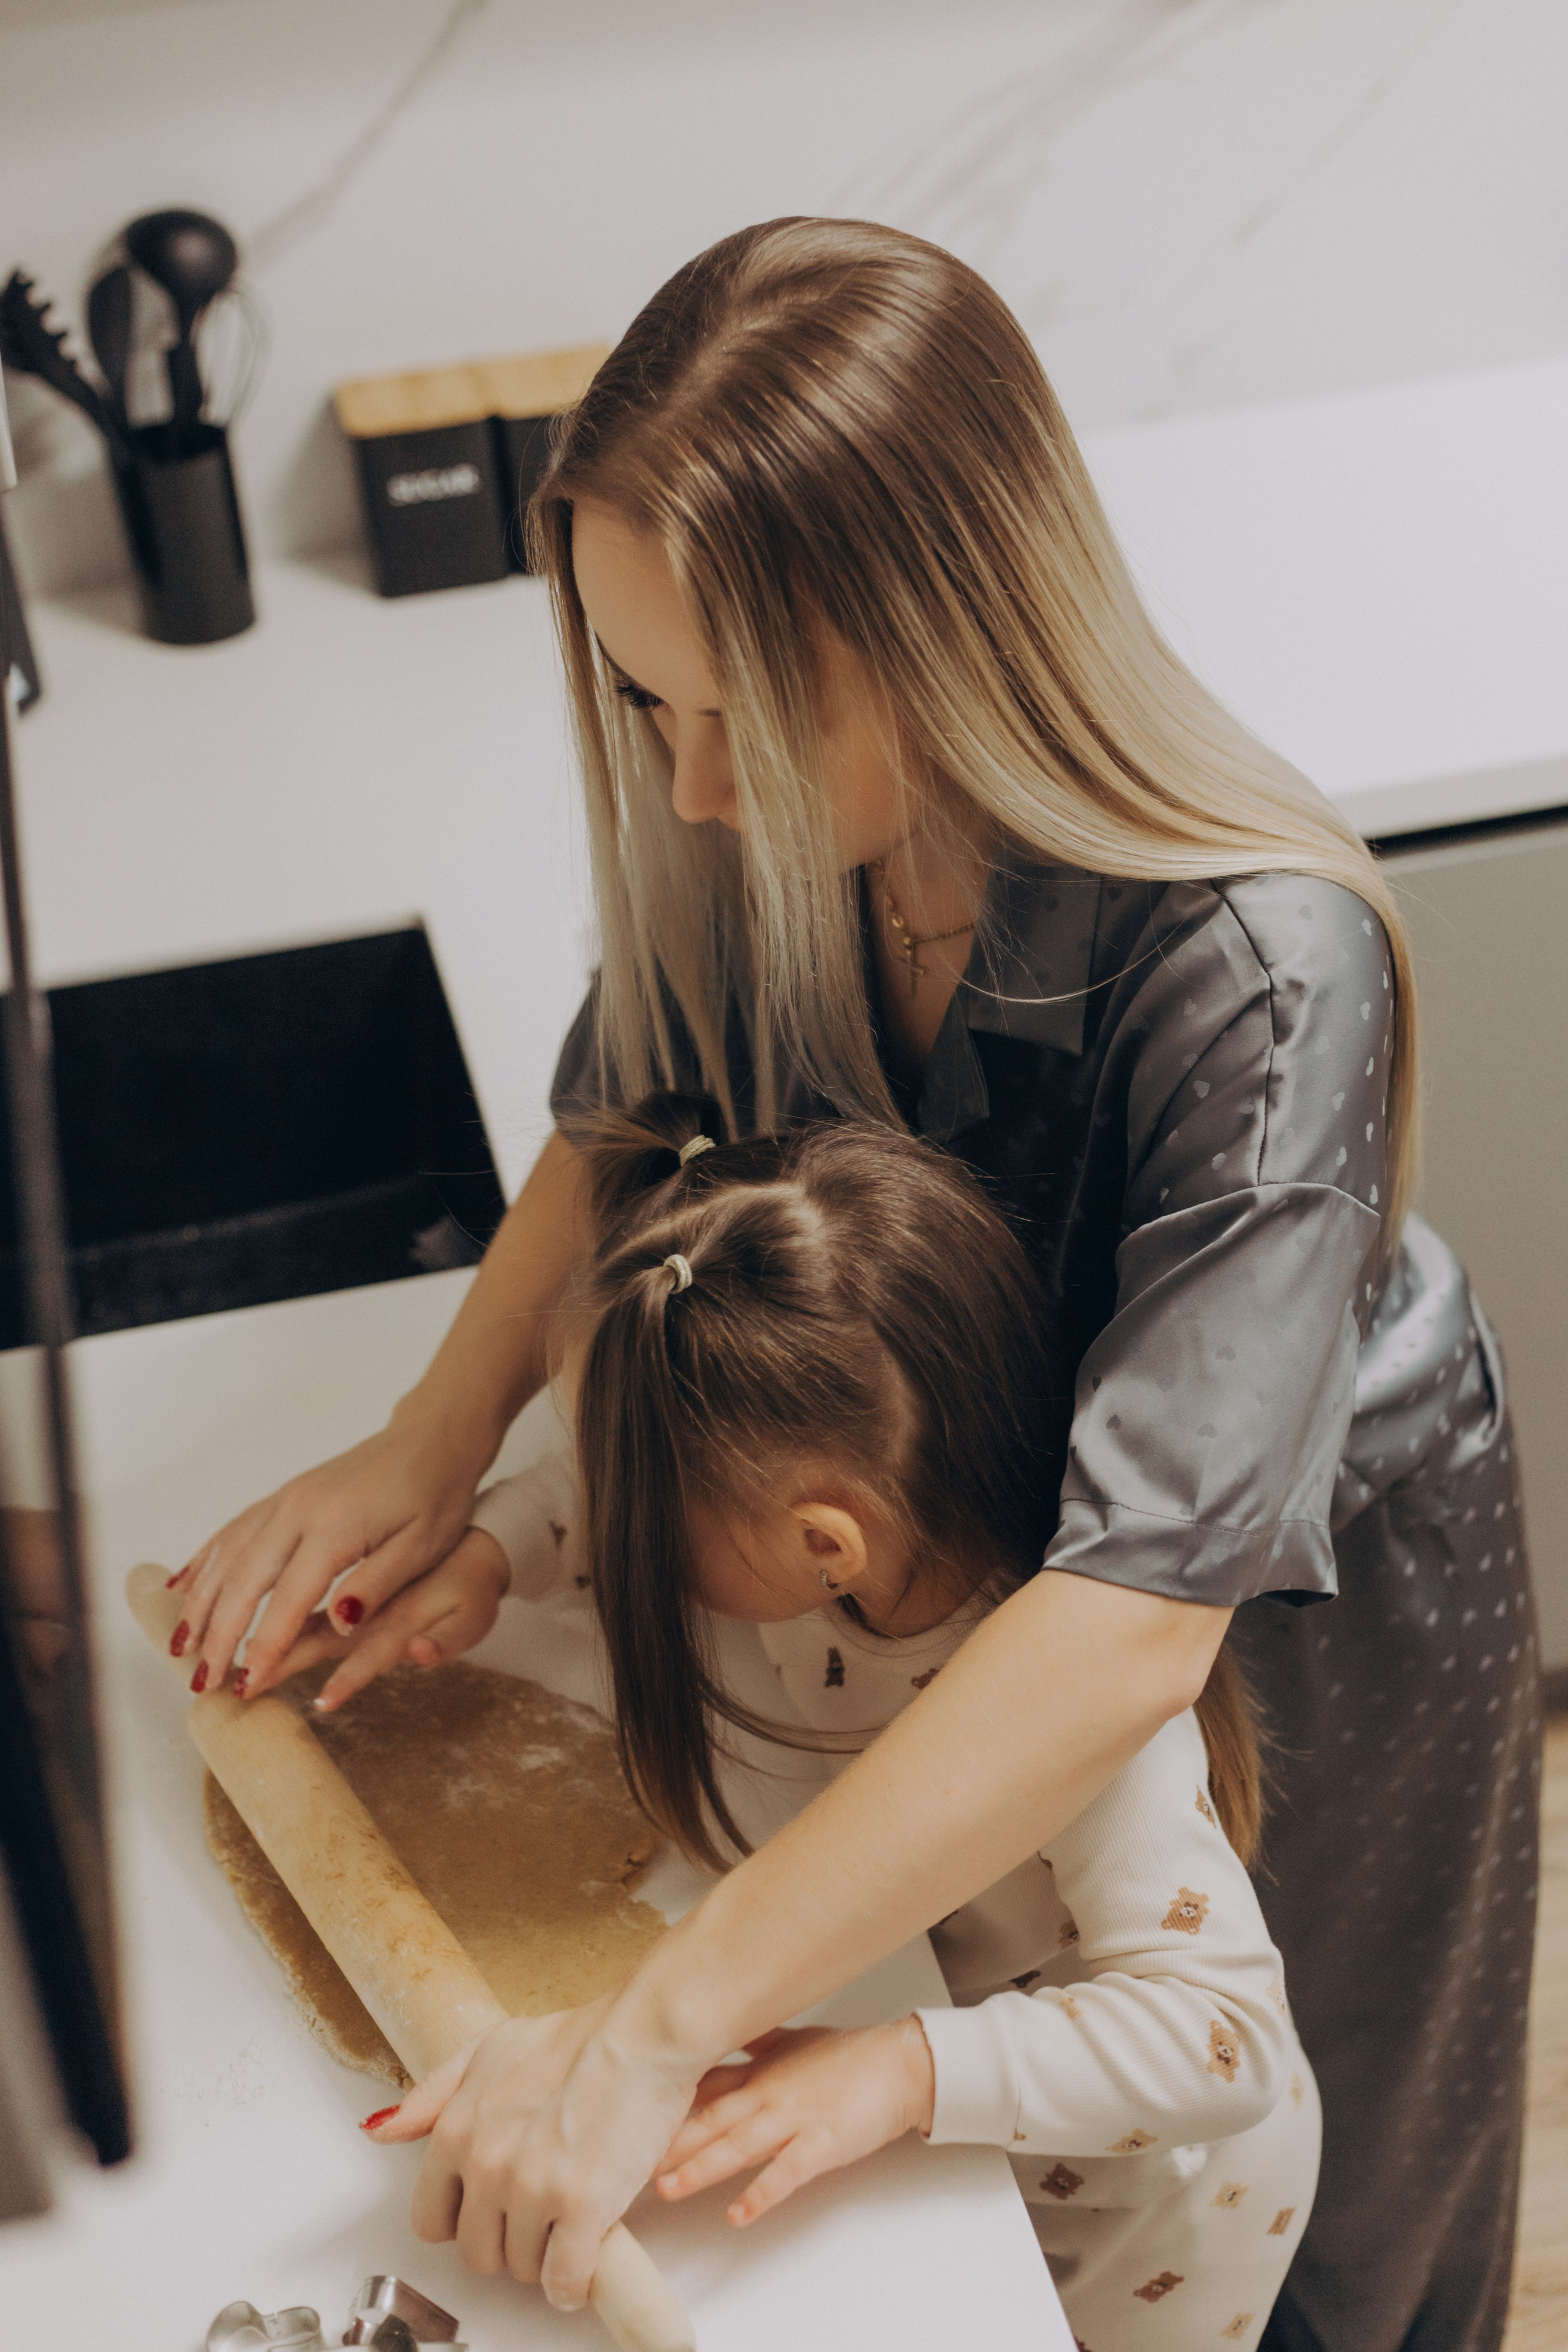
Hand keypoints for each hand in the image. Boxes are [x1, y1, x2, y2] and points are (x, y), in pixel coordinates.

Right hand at [169, 1408, 491, 1699]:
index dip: (264, 1647)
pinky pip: (234, 1529)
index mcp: (336, 1528)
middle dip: (219, 1634)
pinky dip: (205, 1559)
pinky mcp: (285, 1494)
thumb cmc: (435, 1496)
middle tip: (204, 1682)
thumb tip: (339, 1622)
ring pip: (229, 1554)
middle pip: (245, 1580)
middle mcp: (299, 1510)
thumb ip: (377, 1584)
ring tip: (180, 1646)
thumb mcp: (422, 1546)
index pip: (289, 1600)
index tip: (247, 1686)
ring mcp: (287, 1498)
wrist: (432, 1439)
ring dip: (201, 1602)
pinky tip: (182, 1584)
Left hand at [364, 1998, 705, 2309]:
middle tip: (537, 2216)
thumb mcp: (488, 2051)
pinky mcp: (581, 2207)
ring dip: (544, 2256)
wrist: (643, 2034)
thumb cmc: (575, 2039)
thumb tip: (381, 2133)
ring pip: (522, 2268)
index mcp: (456, 2131)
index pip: (430, 2221)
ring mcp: (532, 2188)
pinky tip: (585, 2262)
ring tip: (567, 2222)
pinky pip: (564, 2281)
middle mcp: (486, 2163)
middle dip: (506, 2242)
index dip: (463, 2221)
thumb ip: (432, 2096)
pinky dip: (574, 2283)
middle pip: (477, 2253)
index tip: (490, 2211)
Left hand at [654, 2019, 935, 2225]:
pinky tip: (738, 2214)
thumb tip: (725, 2028)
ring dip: (702, 2167)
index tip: (629, 2116)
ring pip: (739, 2144)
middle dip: (670, 2142)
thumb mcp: (795, 2040)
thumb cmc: (848, 2054)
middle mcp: (768, 2093)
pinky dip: (761, 2193)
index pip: (703, 2087)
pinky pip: (786, 2172)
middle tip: (629, 2162)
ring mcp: (794, 2118)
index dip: (666, 2104)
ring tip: (668, 2189)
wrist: (901, 2064)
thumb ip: (756, 2043)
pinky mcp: (822, 2143)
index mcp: (760, 2071)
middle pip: (711, 2119)